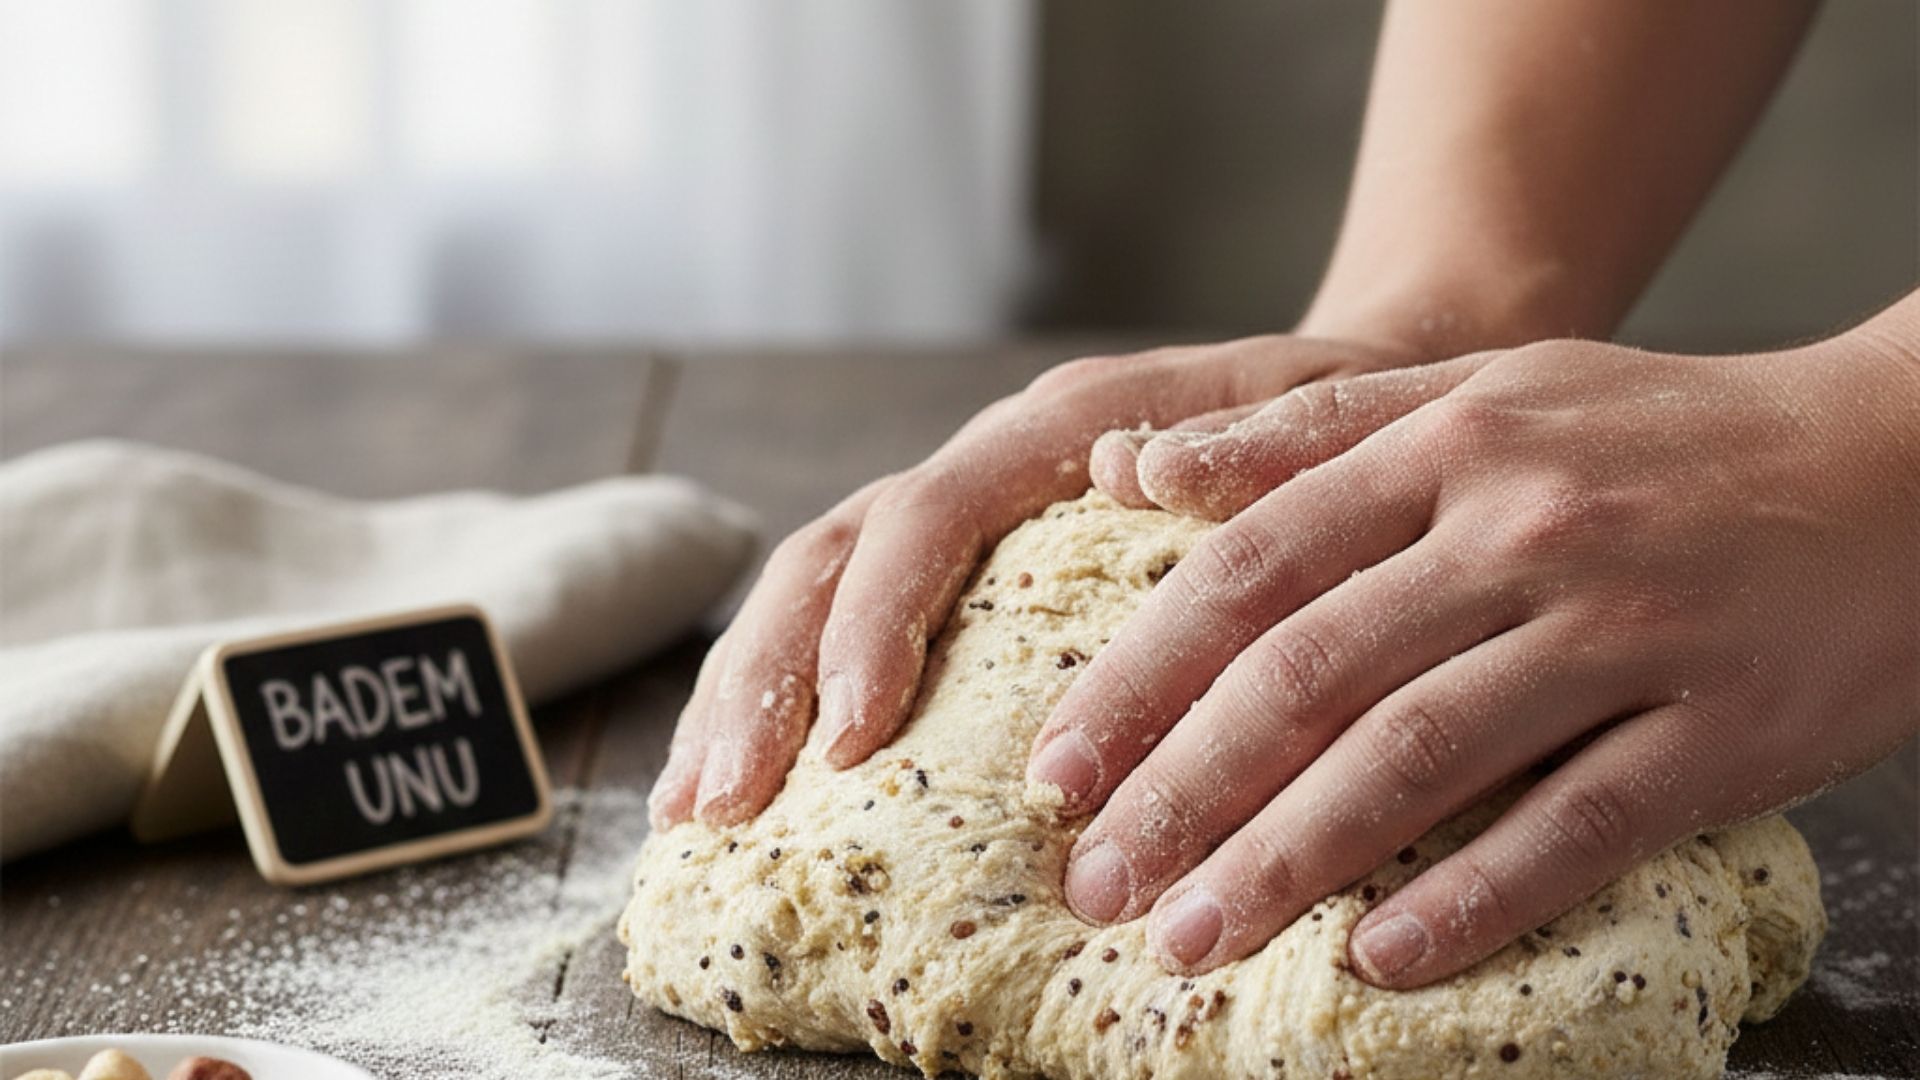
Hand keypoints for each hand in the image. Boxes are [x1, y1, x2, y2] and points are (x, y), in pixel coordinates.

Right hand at [648, 334, 1423, 828]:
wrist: (1357, 390)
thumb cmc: (1340, 421)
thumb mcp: (1317, 417)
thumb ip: (1235, 443)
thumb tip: (1125, 469)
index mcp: (1054, 428)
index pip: (928, 515)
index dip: (877, 623)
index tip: (853, 739)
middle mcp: (987, 466)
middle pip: (834, 555)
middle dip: (767, 678)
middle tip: (725, 801)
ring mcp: (967, 520)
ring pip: (814, 588)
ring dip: (746, 695)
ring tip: (698, 807)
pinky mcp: (966, 577)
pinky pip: (847, 625)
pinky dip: (786, 699)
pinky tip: (749, 778)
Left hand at [1031, 320, 1919, 986]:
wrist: (1904, 460)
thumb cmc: (1664, 434)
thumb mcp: (1486, 387)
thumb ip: (1309, 428)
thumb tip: (1134, 468)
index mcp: (1452, 442)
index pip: (1251, 566)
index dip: (1138, 676)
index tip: (1056, 769)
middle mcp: (1524, 529)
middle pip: (1310, 671)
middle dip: (1182, 791)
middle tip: (1095, 885)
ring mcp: (1627, 628)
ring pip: (1421, 756)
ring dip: (1290, 860)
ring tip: (1192, 939)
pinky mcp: (1723, 727)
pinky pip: (1581, 826)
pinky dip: (1476, 899)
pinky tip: (1380, 961)